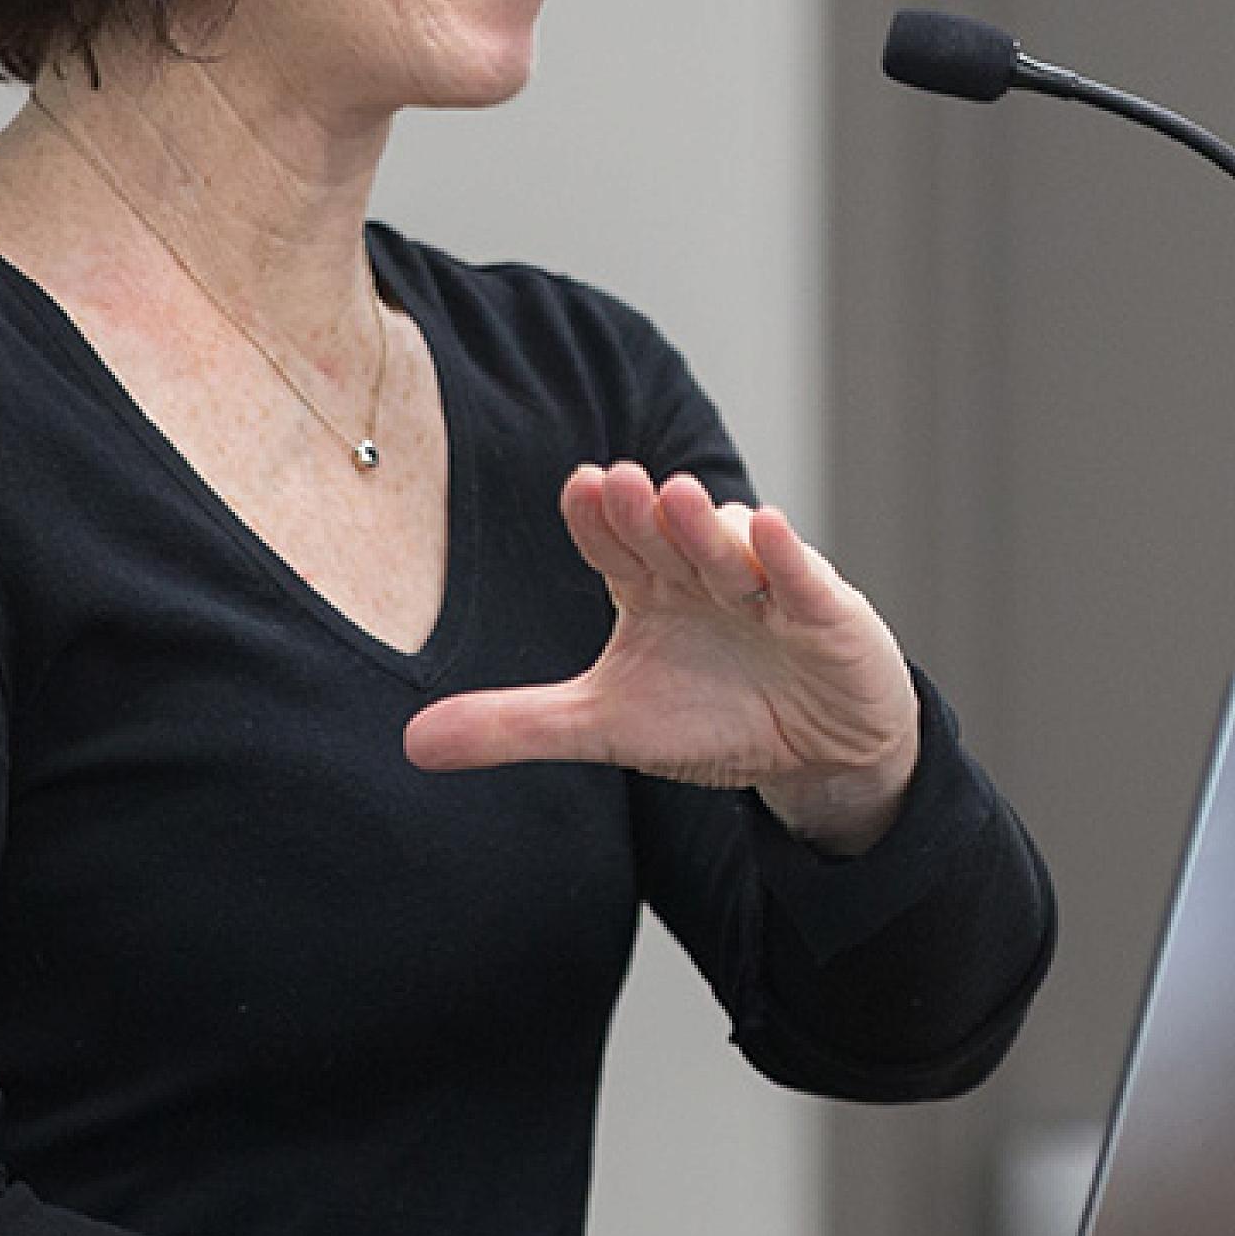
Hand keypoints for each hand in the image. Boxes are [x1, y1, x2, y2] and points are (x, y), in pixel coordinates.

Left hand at [402, 463, 920, 853]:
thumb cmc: (711, 717)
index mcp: (647, 585)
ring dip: (705, 526)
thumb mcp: (605, 725)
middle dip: (645, 513)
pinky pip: (802, 579)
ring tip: (679, 498)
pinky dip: (788, 557)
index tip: (580, 490)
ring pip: (730, 549)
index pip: (613, 543)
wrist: (816, 751)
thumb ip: (514, 725)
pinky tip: (770, 532)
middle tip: (620, 483)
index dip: (599, 519)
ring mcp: (764, 588)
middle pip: (667, 535)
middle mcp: (701, 572)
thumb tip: (409, 743)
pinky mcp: (824, 613)